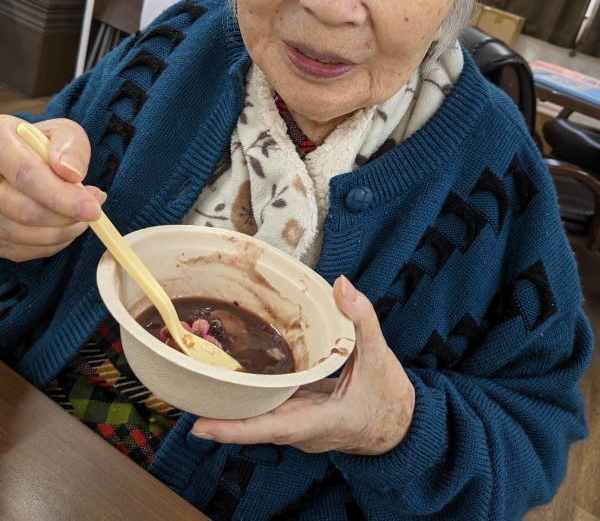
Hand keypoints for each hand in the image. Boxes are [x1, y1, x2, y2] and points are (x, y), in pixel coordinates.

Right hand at [0, 116, 105, 261]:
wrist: (16, 160)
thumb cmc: (40, 146)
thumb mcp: (60, 133)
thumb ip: (71, 145)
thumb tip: (72, 173)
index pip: (27, 175)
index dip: (62, 196)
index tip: (92, 209)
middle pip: (23, 210)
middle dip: (66, 217)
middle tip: (93, 209)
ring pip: (21, 235)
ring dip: (62, 232)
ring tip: (82, 215)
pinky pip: (19, 250)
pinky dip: (50, 244)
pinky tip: (64, 226)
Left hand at [191, 276, 414, 455]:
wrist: (402, 427)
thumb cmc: (390, 398)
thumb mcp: (379, 356)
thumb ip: (362, 319)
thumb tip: (341, 284)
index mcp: (318, 421)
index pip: (269, 428)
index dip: (233, 429)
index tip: (199, 426)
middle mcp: (301, 429)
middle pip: (252, 424)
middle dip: (218, 413)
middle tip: (183, 393)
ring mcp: (298, 426)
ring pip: (257, 417)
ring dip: (229, 404)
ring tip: (197, 381)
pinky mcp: (298, 417)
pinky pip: (268, 408)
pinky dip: (249, 395)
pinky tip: (232, 377)